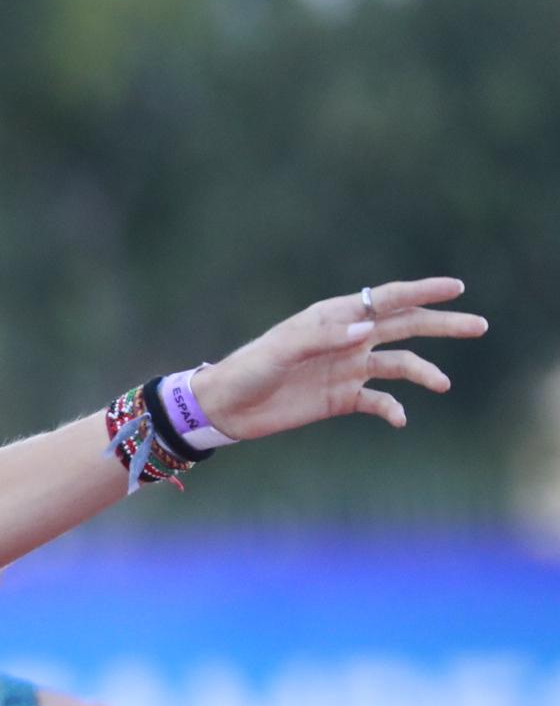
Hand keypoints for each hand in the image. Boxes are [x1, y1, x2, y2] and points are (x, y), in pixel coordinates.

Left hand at [193, 277, 483, 441]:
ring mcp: (347, 368)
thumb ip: (324, 338)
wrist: (226, 408)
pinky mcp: (342, 398)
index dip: (421, 292)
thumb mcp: (282, 351)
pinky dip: (393, 408)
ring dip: (424, 373)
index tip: (456, 287)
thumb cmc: (249, 370)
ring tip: (442, 384)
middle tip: (479, 325)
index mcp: (334, 318)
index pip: (385, 299)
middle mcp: (348, 340)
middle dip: (442, 325)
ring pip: (400, 365)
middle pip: (405, 327)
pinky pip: (379, 401)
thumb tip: (368, 328)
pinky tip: (400, 418)